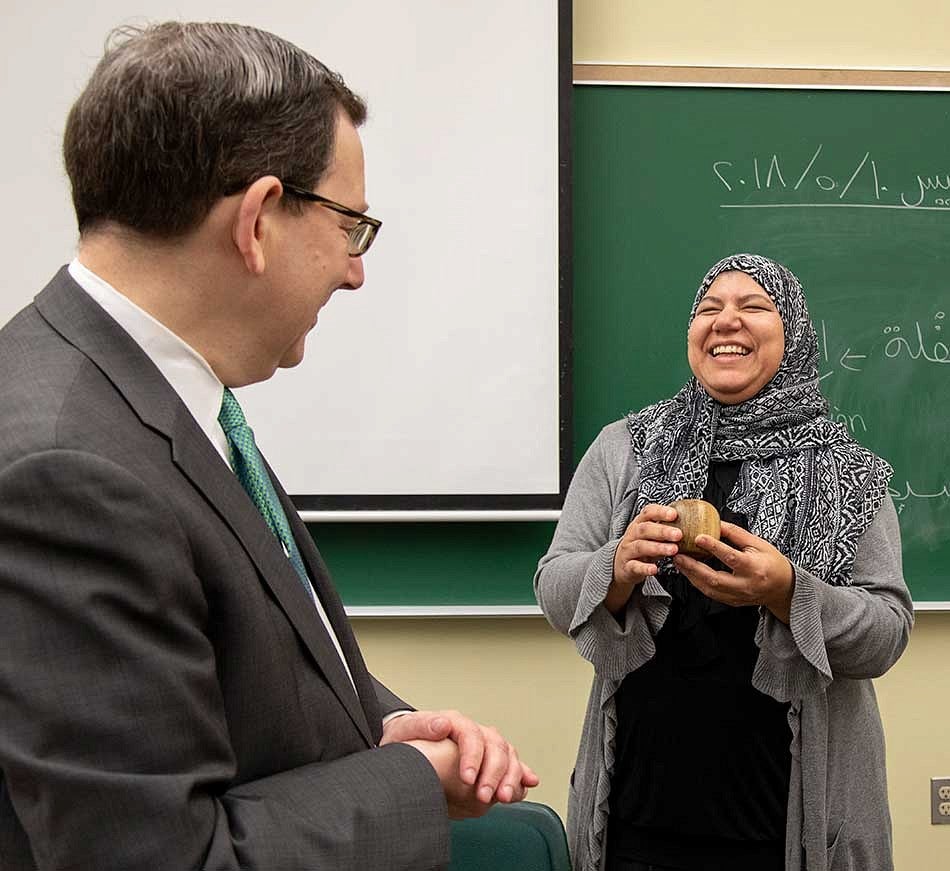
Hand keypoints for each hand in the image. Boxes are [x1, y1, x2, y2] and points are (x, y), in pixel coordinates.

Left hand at [381, 709, 538, 806]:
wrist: (405, 748)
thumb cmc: (404, 740)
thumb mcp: (405, 731)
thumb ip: (422, 727)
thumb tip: (441, 725)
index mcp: (455, 722)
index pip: (471, 735)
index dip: (473, 757)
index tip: (467, 779)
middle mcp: (474, 732)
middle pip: (495, 746)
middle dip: (493, 773)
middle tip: (485, 797)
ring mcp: (484, 746)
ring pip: (507, 755)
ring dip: (511, 777)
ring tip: (505, 797)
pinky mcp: (488, 762)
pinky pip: (511, 765)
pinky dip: (521, 775)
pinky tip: (527, 783)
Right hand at [607, 503, 681, 612]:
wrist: (621, 566)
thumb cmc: (642, 547)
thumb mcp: (651, 536)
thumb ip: (666, 529)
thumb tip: (693, 523)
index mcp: (640, 524)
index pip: (647, 512)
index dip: (660, 512)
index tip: (674, 514)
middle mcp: (632, 535)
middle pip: (644, 529)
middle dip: (662, 531)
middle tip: (679, 534)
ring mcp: (628, 551)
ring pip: (640, 547)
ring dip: (657, 548)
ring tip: (673, 550)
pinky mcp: (627, 567)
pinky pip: (635, 566)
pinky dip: (645, 568)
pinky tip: (655, 569)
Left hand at [672, 521, 794, 622]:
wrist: (783, 587)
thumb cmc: (772, 562)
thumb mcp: (759, 543)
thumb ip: (736, 534)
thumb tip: (716, 522)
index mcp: (755, 568)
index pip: (731, 558)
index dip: (714, 547)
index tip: (698, 537)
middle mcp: (746, 585)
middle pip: (715, 579)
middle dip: (693, 567)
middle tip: (678, 554)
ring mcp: (738, 596)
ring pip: (709, 589)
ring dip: (691, 575)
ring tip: (679, 561)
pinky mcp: (732, 601)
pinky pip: (711, 594)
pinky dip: (697, 582)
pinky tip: (688, 572)